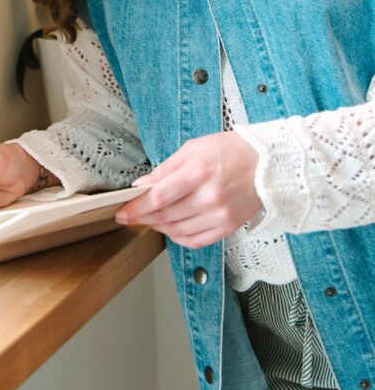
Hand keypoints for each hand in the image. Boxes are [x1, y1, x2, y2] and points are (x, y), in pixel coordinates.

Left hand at [113, 132, 261, 247]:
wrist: (268, 163)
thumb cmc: (232, 151)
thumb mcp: (194, 149)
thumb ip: (165, 168)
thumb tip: (142, 185)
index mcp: (199, 173)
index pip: (159, 197)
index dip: (136, 207)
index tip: (123, 212)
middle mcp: (210, 197)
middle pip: (165, 216)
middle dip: (142, 218)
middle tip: (130, 216)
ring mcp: (220, 215)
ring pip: (177, 231)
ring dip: (157, 227)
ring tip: (150, 219)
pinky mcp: (228, 227)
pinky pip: (196, 241)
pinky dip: (178, 237)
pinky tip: (171, 229)